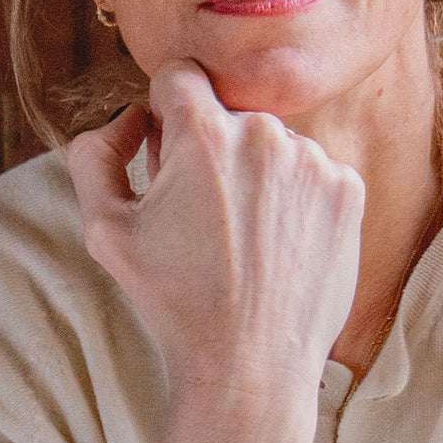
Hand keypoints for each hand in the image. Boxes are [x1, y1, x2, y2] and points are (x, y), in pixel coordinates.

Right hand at [66, 61, 362, 405]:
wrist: (249, 366)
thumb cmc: (172, 301)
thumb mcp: (104, 229)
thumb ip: (94, 154)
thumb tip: (128, 118)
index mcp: (204, 133)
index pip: (179, 76)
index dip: (163, 113)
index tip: (165, 154)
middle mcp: (266, 133)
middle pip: (227, 114)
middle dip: (208, 149)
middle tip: (200, 216)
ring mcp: (315, 161)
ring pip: (272, 144)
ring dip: (255, 174)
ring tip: (242, 240)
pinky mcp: (349, 191)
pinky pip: (311, 172)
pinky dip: (293, 199)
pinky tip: (277, 247)